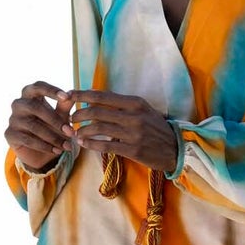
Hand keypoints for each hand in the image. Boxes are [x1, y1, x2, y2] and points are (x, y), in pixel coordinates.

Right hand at [6, 80, 79, 172]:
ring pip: (33, 126)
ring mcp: (13, 119)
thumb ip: (64, 106)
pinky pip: (28, 139)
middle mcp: (19, 104)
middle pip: (35, 107)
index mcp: (31, 95)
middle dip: (55, 120)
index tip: (66, 96)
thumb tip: (71, 94)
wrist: (42, 153)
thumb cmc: (52, 128)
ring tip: (67, 146)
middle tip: (70, 131)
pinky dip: (44, 146)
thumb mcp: (61, 117)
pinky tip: (56, 150)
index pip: (38, 86)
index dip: (51, 90)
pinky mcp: (10, 134)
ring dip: (52, 137)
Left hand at [61, 89, 181, 175]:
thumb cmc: (156, 128)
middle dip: (78, 114)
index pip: (102, 96)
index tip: (68, 94)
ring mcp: (134, 133)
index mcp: (136, 103)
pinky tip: (84, 143)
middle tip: (70, 118)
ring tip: (75, 133)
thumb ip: (123, 104)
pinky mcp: (133, 150)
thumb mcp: (143, 110)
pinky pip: (105, 146)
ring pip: (98, 128)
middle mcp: (134, 116)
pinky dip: (91, 144)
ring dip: (82, 130)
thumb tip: (96, 98)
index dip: (82, 94)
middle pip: (96, 111)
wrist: (176, 148)